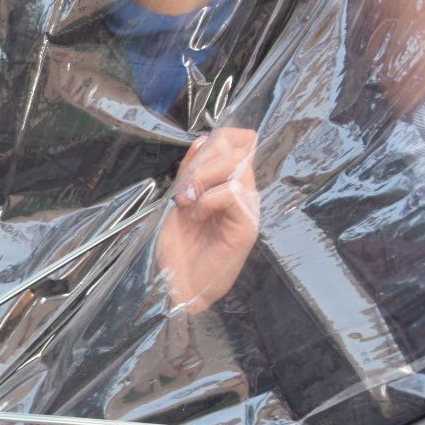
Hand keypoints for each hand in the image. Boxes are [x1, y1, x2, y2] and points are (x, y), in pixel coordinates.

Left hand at [155, 127, 260, 314]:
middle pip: (238, 147)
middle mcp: (244, 192)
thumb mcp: (178, 199)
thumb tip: (201, 139)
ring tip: (187, 202)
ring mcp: (248, 208)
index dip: (216, 140)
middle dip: (202, 160)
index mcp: (229, 183)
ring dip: (202, 179)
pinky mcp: (246, 226)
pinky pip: (233, 192)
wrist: (176, 285)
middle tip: (184, 189)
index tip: (189, 164)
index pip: (240, 140)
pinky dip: (208, 199)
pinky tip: (196, 215)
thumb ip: (191, 172)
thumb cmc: (177, 248)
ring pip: (237, 165)